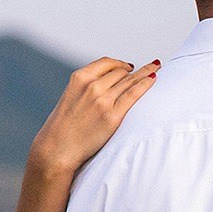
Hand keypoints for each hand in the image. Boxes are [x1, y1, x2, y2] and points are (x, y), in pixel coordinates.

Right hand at [29, 57, 158, 176]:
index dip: (120, 63)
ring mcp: (103, 100)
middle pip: (121, 72)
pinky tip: (154, 78)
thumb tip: (110, 79)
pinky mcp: (113, 116)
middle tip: (147, 68)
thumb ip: (87, 86)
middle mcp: (92, 86)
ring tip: (155, 68)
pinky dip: (146, 84)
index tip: (129, 66)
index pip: (106, 63)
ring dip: (145, 72)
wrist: (57, 148)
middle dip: (134, 71)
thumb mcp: (71, 96)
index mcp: (79, 78)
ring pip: (130, 80)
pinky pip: (134, 94)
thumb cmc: (64, 125)